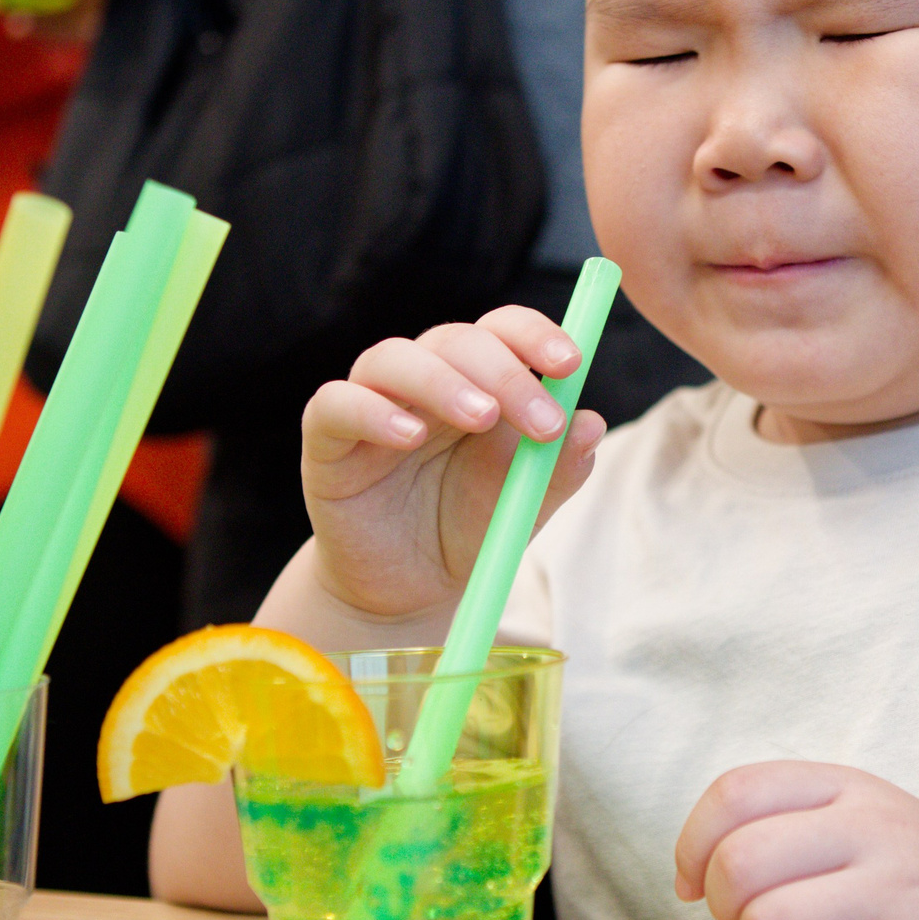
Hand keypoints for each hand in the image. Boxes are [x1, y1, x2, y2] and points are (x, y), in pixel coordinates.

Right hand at [297, 308, 603, 621]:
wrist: (407, 589)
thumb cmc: (467, 530)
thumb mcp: (524, 505)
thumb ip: (558, 467)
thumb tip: (592, 423)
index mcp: (478, 381)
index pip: (503, 330)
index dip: (535, 335)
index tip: (572, 364)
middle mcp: (424, 380)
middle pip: (457, 340)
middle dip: (505, 372)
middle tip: (540, 420)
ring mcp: (372, 402)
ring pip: (395, 358)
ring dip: (444, 381)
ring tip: (483, 418)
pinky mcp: (326, 438)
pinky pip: (336, 404)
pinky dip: (372, 412)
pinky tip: (408, 437)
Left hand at [676, 762, 918, 919]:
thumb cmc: (910, 887)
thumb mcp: (859, 826)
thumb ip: (778, 825)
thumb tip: (686, 879)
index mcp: (853, 788)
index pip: (736, 793)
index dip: (693, 845)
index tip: (695, 885)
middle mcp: (879, 831)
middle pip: (740, 865)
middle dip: (724, 909)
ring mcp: (902, 896)